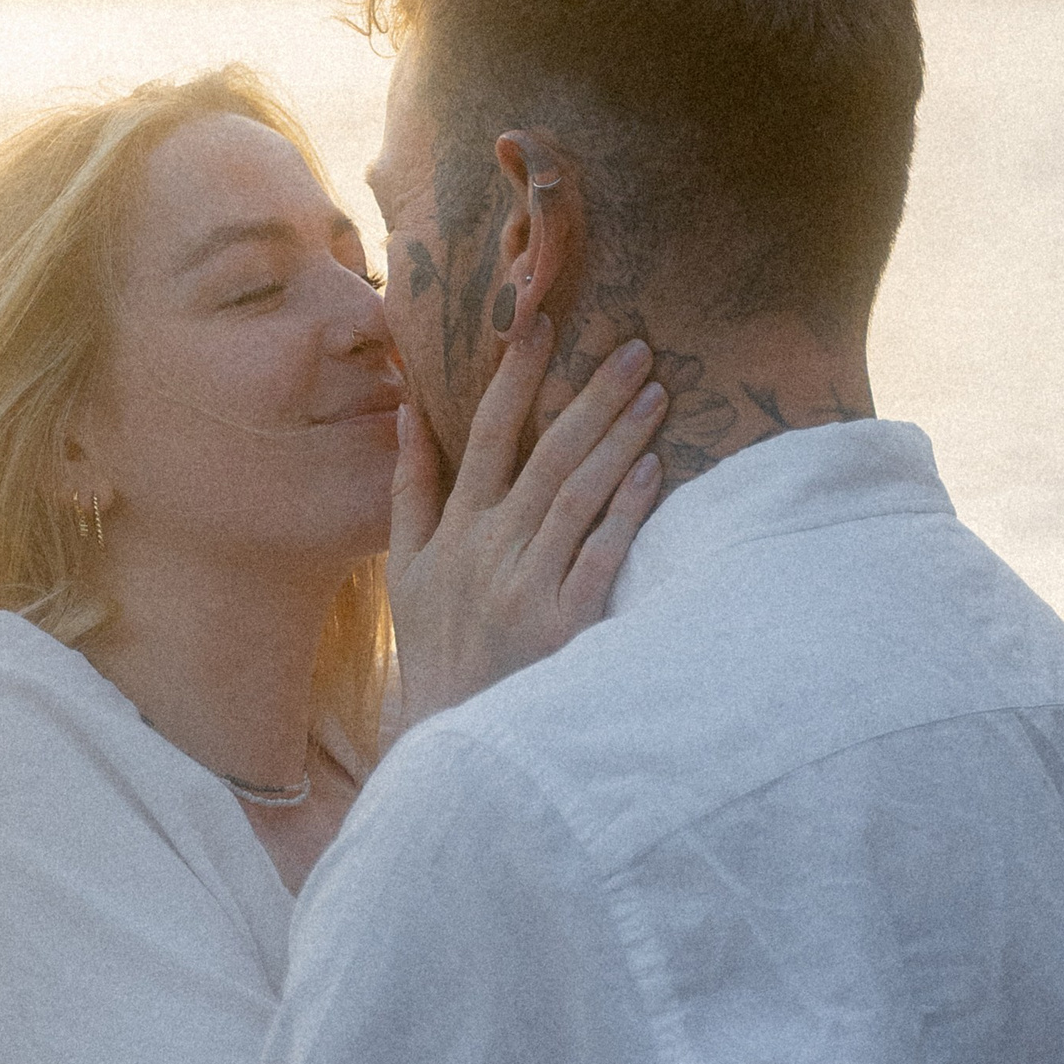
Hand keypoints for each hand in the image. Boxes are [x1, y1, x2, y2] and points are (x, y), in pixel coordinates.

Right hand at [388, 313, 664, 728]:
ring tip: (657, 393)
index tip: (539, 324)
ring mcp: (529, 586)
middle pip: (548, 456)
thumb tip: (407, 410)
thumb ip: (410, 487)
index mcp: (456, 529)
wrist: (453, 739)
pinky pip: (600, 555)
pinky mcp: (564, 624)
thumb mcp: (406, 567)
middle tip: (636, 347)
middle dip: (593, 397)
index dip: (514, 378)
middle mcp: (491, 549)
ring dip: (620, 439)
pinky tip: (651, 470)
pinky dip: (624, 510)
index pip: (485, 435)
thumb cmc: (435, 647)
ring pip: (579, 496)